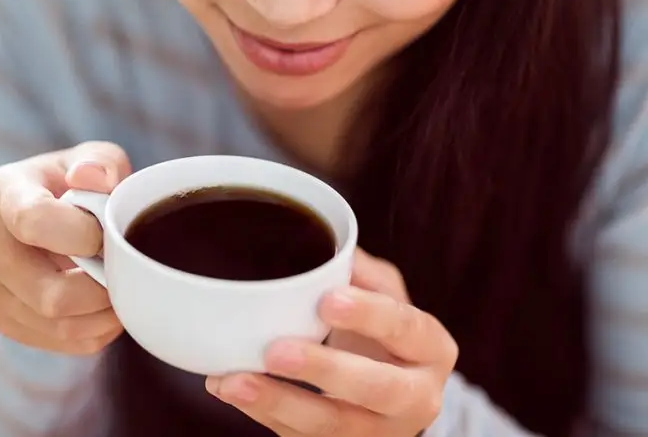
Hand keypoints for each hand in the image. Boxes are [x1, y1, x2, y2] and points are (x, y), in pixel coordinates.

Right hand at [0, 141, 129, 354]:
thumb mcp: (93, 159)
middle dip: (100, 288)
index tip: (105, 233)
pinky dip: (91, 331)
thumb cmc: (74, 184)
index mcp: (1, 191)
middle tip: (124, 271)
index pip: (33, 222)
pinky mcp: (1, 318)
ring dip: (101, 315)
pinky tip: (103, 307)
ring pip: (54, 325)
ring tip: (120, 289)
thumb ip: (102, 162)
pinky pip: (56, 342)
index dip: (81, 236)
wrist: (45, 215)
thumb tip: (93, 178)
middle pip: (48, 293)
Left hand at [206, 249, 457, 435]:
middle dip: (325, 370)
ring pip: (334, 425)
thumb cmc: (381, 333)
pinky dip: (262, 413)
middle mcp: (416, 397)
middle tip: (275, 350)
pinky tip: (228, 388)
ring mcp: (380, 432)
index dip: (369, 316)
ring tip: (233, 380)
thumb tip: (326, 241)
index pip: (406, 329)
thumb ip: (360, 270)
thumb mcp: (384, 294)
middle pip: (376, 389)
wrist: (391, 394)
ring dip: (279, 402)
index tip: (326, 300)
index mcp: (431, 347)